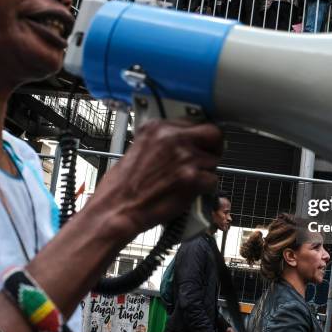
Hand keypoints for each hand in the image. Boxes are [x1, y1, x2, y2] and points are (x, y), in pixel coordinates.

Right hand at [84, 120, 222, 240]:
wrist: (117, 209)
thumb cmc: (122, 186)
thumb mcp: (139, 148)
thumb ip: (163, 141)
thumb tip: (184, 141)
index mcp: (158, 127)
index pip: (194, 122)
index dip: (198, 136)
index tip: (200, 144)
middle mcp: (173, 137)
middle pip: (212, 133)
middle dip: (214, 146)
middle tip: (209, 157)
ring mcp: (184, 156)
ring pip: (213, 161)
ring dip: (204, 173)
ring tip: (186, 182)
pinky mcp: (192, 177)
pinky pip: (212, 181)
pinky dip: (204, 190)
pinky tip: (187, 193)